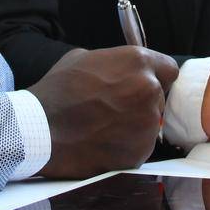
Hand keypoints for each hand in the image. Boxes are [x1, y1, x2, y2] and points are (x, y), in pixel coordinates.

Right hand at [27, 46, 178, 178]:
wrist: (40, 130)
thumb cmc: (58, 91)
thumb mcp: (83, 58)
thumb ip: (112, 62)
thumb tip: (120, 69)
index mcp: (138, 62)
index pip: (169, 69)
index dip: (156, 77)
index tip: (145, 84)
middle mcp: (148, 90)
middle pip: (158, 97)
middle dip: (141, 101)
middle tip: (115, 108)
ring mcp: (146, 123)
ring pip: (150, 123)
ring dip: (135, 124)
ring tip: (105, 126)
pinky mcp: (140, 151)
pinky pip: (140, 145)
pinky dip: (127, 145)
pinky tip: (104, 141)